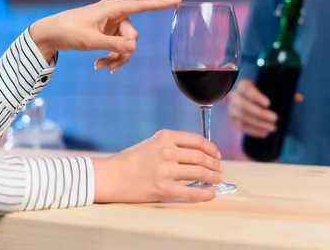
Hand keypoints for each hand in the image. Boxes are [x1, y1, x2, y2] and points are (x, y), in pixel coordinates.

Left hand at [29, 0, 182, 72]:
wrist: (50, 34)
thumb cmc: (69, 31)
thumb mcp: (91, 41)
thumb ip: (114, 45)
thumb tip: (133, 48)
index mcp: (113, 8)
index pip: (142, 5)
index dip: (162, 3)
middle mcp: (115, 14)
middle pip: (133, 35)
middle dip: (124, 52)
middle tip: (111, 66)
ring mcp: (111, 23)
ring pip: (126, 44)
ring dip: (116, 58)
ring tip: (101, 67)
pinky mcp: (106, 32)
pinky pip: (117, 46)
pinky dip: (111, 57)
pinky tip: (99, 66)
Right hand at [92, 130, 223, 202]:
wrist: (111, 176)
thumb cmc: (130, 160)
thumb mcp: (152, 144)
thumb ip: (172, 145)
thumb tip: (198, 154)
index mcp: (165, 137)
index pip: (197, 140)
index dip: (211, 148)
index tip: (216, 154)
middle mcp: (168, 151)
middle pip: (201, 157)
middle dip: (214, 164)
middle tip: (219, 169)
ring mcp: (166, 170)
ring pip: (200, 173)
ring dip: (213, 178)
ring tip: (217, 180)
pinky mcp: (163, 188)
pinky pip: (191, 192)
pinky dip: (205, 193)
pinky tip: (211, 193)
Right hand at [227, 79, 302, 137]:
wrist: (246, 98)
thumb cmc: (262, 92)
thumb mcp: (271, 89)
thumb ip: (285, 92)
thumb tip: (299, 98)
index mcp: (244, 85)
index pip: (246, 89)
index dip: (256, 96)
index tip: (269, 103)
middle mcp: (234, 96)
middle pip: (244, 105)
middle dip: (260, 114)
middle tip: (275, 119)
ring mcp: (231, 109)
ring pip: (242, 117)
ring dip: (258, 124)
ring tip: (273, 128)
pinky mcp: (232, 119)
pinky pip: (240, 127)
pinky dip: (253, 131)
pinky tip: (264, 133)